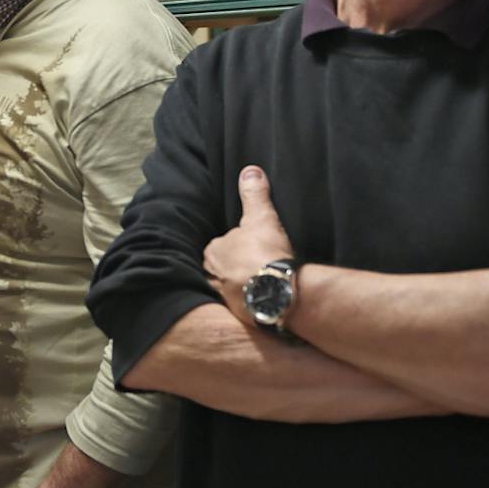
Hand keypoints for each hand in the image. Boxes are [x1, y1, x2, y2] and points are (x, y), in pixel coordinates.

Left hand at [203, 166, 296, 329]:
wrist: (277, 292)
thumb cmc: (265, 253)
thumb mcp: (262, 217)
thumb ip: (254, 195)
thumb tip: (250, 170)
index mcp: (213, 252)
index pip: (219, 247)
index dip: (235, 247)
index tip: (249, 250)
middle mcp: (211, 276)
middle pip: (221, 270)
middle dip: (235, 270)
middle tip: (256, 268)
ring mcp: (223, 298)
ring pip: (229, 290)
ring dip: (242, 289)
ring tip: (262, 286)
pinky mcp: (238, 316)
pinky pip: (243, 308)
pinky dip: (252, 304)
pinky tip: (265, 302)